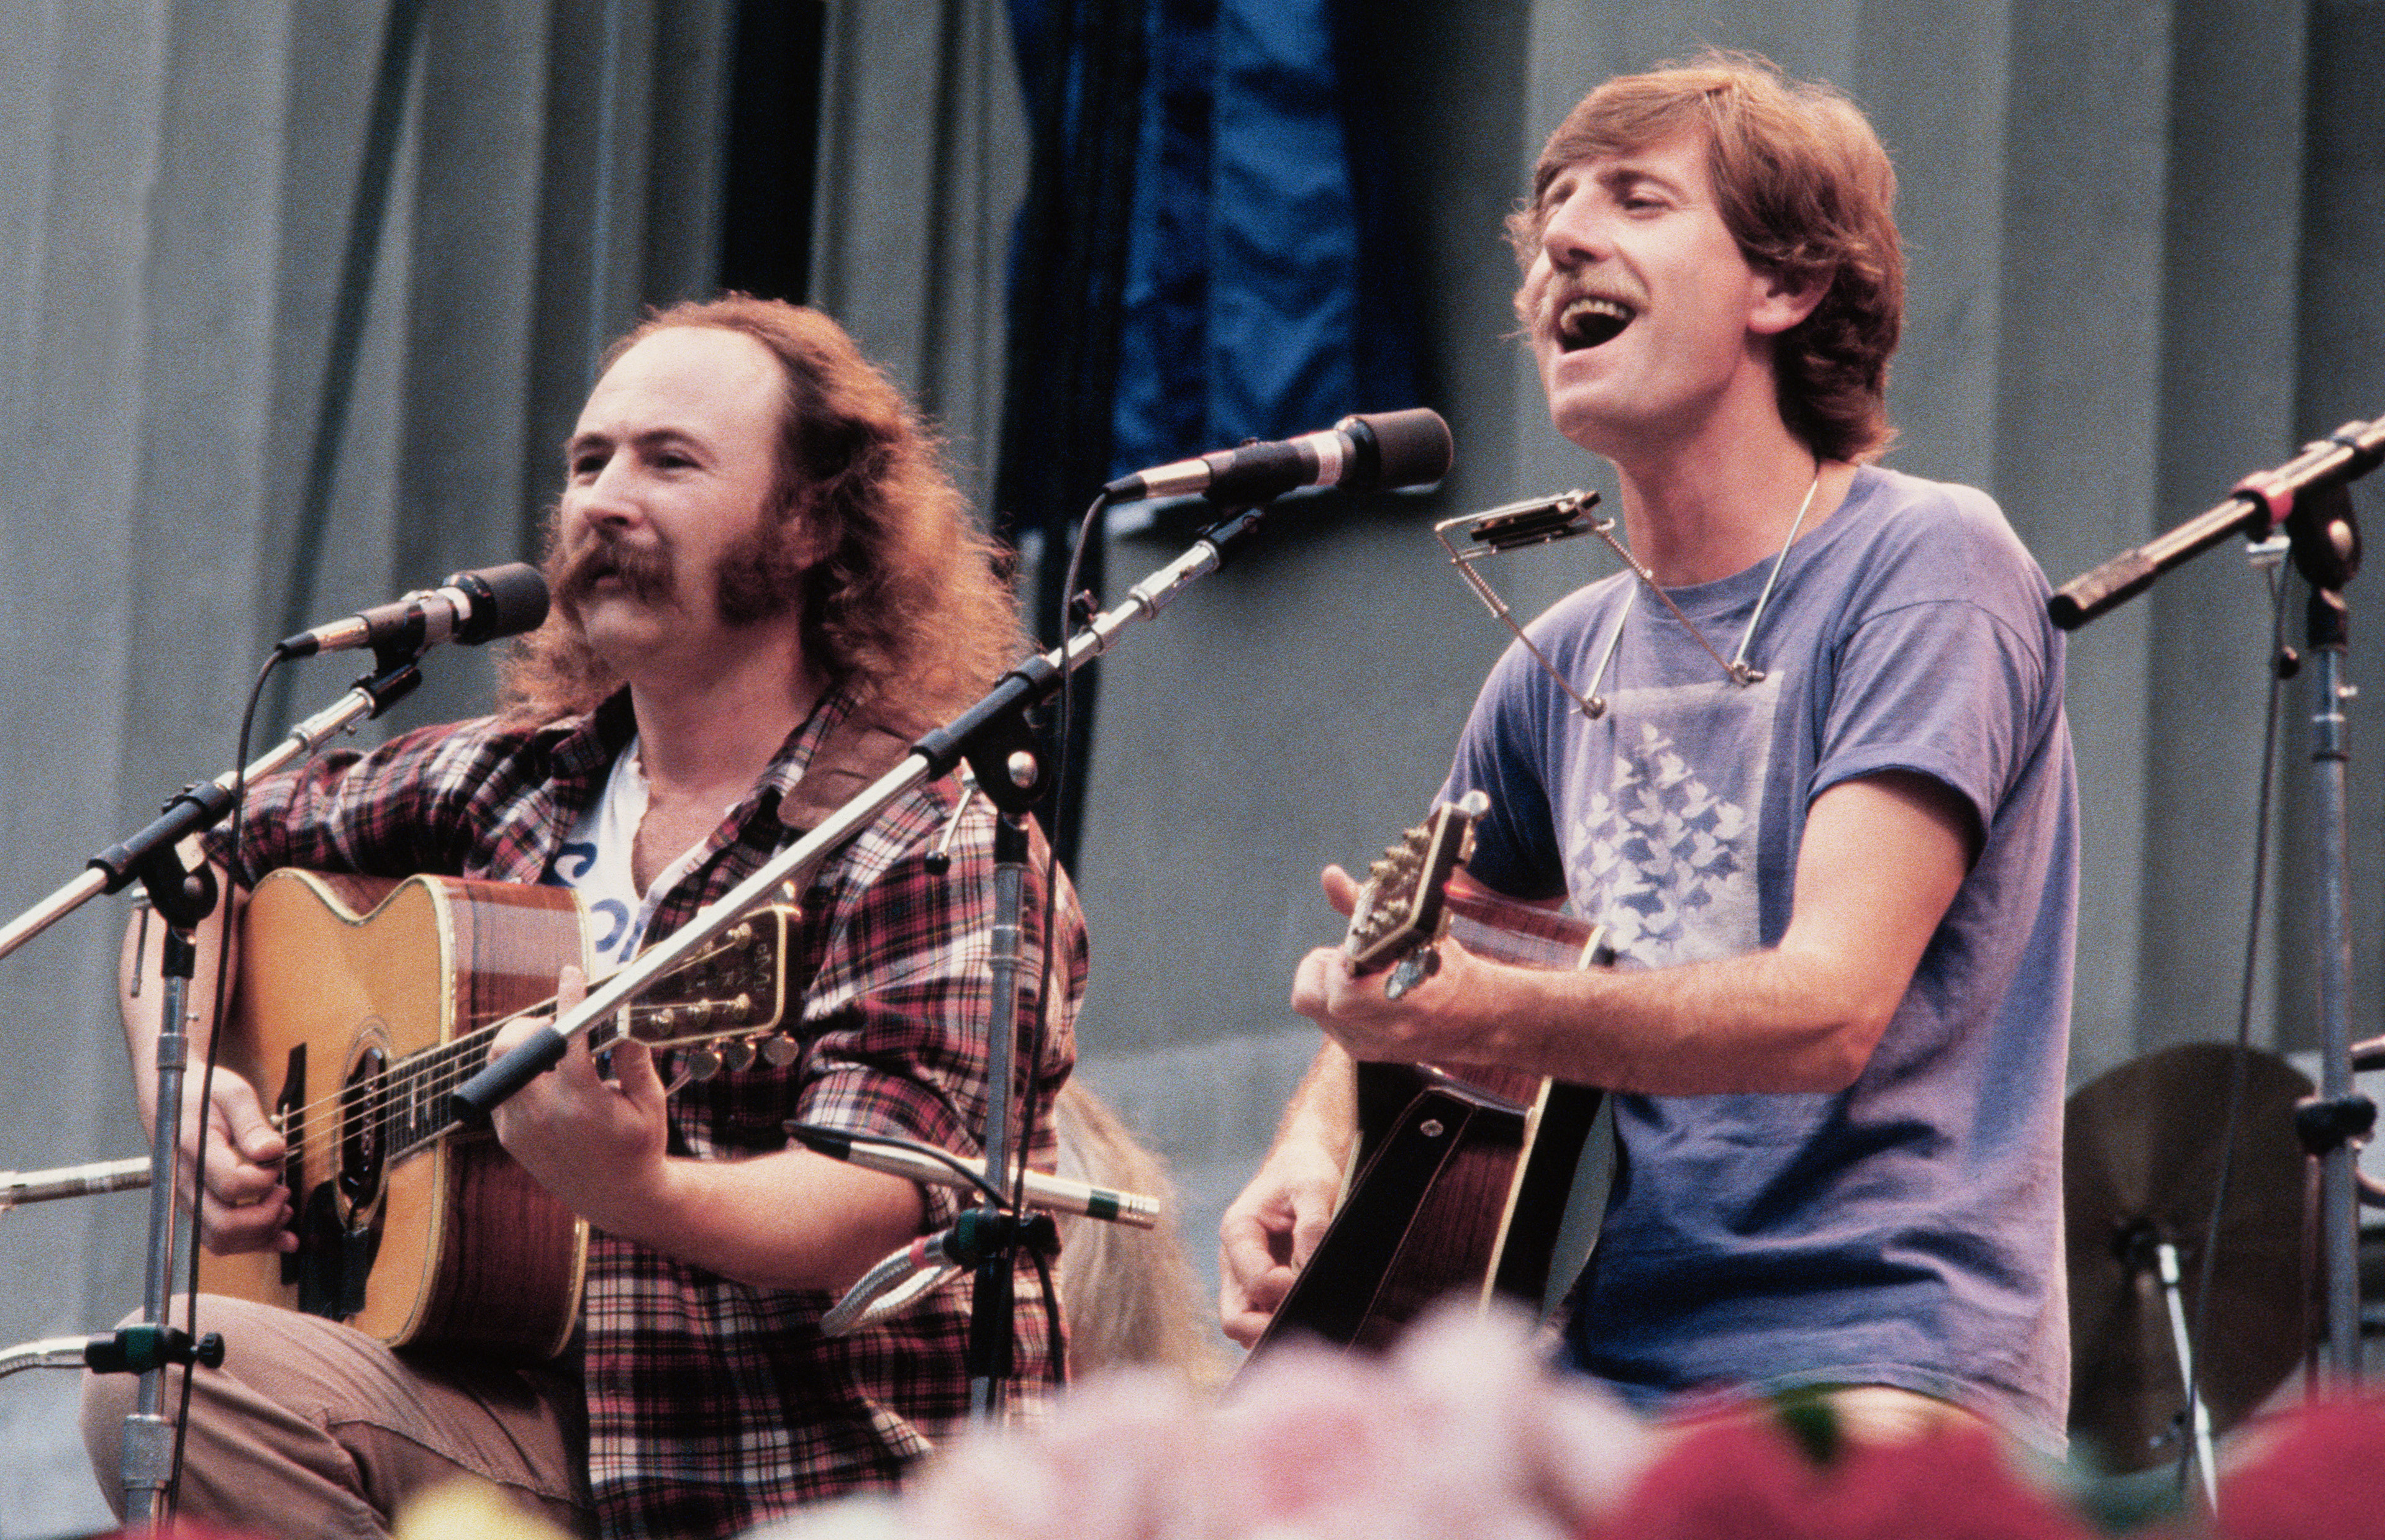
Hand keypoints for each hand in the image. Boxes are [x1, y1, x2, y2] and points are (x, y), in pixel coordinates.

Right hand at [174, 1070, 294, 1254]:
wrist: (173, 1098)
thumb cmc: (203, 1093)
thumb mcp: (233, 1093)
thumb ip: (252, 1123)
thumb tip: (272, 1151)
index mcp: (192, 1150)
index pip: (232, 1184)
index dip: (264, 1179)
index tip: (276, 1159)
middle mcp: (184, 1182)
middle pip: (224, 1225)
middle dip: (265, 1216)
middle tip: (284, 1192)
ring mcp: (188, 1198)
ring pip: (221, 1240)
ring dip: (260, 1234)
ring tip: (284, 1210)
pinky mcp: (197, 1206)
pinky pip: (219, 1238)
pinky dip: (252, 1242)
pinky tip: (280, 1235)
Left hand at [487, 966, 671, 1231]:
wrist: (614, 1198)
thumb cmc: (639, 1147)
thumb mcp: (649, 1104)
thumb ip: (634, 1061)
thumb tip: (622, 1020)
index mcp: (582, 1105)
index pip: (566, 1039)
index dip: (568, 1000)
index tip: (572, 974)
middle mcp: (542, 1116)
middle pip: (512, 1045)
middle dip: (533, 1024)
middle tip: (561, 1028)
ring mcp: (518, 1127)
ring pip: (500, 1063)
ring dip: (525, 1047)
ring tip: (557, 1054)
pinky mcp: (508, 1135)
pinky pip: (503, 1088)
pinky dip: (523, 1074)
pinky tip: (550, 1083)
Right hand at [1218, 1134, 1344, 1346]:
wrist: (1300, 1166)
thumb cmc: (1302, 1173)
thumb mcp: (1313, 1188)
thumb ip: (1312, 1228)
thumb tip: (1310, 1272)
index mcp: (1238, 1232)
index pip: (1255, 1282)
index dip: (1285, 1289)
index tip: (1311, 1279)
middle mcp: (1233, 1261)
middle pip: (1235, 1320)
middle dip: (1268, 1328)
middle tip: (1306, 1318)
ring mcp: (1243, 1278)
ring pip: (1246, 1326)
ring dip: (1274, 1328)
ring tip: (1310, 1313)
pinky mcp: (1258, 1288)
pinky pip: (1262, 1320)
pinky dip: (1281, 1324)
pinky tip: (1308, 1310)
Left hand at [1291, 865, 1480, 1064]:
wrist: (1477, 1016)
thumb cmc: (1448, 969)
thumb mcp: (1413, 929)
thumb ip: (1362, 904)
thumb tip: (1329, 876)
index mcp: (1397, 1004)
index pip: (1336, 992)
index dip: (1340, 961)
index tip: (1358, 947)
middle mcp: (1378, 1033)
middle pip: (1309, 1000)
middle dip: (1322, 972)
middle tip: (1349, 958)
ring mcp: (1367, 1046)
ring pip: (1316, 1011)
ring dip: (1328, 986)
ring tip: (1360, 973)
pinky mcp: (1364, 1053)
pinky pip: (1329, 1023)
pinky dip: (1336, 1002)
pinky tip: (1363, 991)